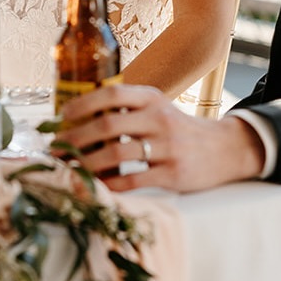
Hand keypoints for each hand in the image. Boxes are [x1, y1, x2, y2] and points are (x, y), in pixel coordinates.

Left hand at [57, 83, 266, 191]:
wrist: (224, 149)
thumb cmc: (180, 130)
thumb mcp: (158, 109)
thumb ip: (128, 109)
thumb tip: (80, 118)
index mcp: (152, 98)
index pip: (112, 94)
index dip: (83, 104)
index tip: (61, 117)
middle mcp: (159, 118)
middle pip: (108, 125)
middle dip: (76, 138)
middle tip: (56, 149)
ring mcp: (167, 146)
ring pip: (117, 153)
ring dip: (87, 163)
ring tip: (69, 169)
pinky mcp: (173, 173)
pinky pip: (133, 180)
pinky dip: (110, 184)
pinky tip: (96, 187)